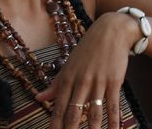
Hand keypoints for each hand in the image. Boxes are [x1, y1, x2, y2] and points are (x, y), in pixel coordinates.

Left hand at [35, 12, 137, 128]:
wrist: (111, 31)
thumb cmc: (88, 49)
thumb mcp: (69, 64)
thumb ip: (55, 84)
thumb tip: (38, 98)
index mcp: (67, 77)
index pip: (58, 106)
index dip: (55, 124)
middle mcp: (81, 81)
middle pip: (73, 112)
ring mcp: (98, 82)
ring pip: (93, 112)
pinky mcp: (114, 82)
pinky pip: (113, 105)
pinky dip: (113, 121)